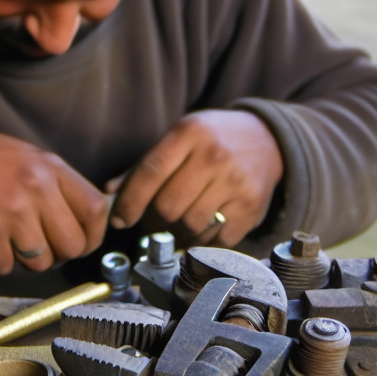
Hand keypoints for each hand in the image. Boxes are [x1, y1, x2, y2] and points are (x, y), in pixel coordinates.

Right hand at [0, 126, 108, 273]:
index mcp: (49, 166)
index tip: (82, 243)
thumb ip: (51, 183)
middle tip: (38, 248)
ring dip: (23, 260)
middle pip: (72, 244)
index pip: (94, 209)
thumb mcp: (22, 156)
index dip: (92, 235)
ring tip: (6, 239)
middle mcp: (35, 186)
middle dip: (58, 255)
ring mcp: (11, 209)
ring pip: (40, 261)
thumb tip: (79, 217)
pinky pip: (4, 266)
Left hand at [107, 110, 283, 247]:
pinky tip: (199, 231)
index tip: (120, 220)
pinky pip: (215, 239)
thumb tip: (110, 194)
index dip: (130, 201)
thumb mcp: (179, 137)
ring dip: (176, 234)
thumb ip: (144, 165)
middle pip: (168, 205)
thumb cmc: (212, 139)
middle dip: (153, 222)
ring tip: (175, 227)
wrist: (266, 139)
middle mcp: (214, 155)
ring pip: (190, 225)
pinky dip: (201, 242)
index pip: (151, 172)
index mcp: (189, 133)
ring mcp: (235, 182)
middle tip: (151, 224)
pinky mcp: (251, 207)